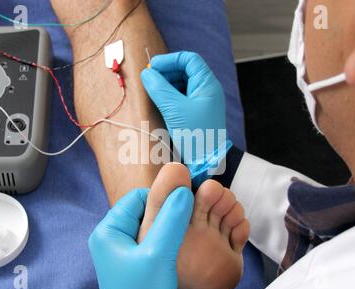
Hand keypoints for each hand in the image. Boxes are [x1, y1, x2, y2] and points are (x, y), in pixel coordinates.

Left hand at [88, 187, 193, 288]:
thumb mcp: (159, 255)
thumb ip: (171, 220)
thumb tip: (183, 188)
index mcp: (108, 231)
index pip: (137, 197)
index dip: (162, 197)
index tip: (185, 203)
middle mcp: (112, 239)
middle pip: (144, 210)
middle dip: (166, 213)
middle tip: (186, 221)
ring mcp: (123, 251)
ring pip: (151, 225)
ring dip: (168, 227)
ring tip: (183, 236)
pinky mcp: (135, 262)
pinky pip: (153, 240)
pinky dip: (167, 240)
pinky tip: (178, 247)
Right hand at [141, 52, 232, 185]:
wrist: (205, 162)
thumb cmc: (196, 135)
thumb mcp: (174, 109)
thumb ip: (159, 88)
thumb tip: (146, 73)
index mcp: (207, 84)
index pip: (189, 59)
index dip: (169, 60)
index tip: (152, 67)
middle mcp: (206, 90)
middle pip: (184, 70)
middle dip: (166, 72)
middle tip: (149, 79)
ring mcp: (201, 101)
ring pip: (181, 83)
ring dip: (166, 84)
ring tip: (152, 91)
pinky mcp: (195, 112)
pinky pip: (180, 97)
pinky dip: (169, 96)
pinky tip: (159, 102)